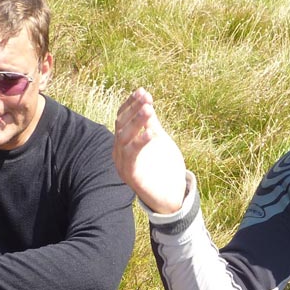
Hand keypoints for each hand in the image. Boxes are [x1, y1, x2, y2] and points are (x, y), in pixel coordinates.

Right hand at [113, 88, 188, 213]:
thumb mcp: (158, 140)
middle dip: (134, 111)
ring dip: (137, 123)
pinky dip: (141, 142)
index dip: (130, 104)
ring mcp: (123, 165)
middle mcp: (119, 153)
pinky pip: (133, 156)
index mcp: (123, 144)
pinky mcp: (131, 176)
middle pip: (121, 126)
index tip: (143, 91)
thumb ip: (151, 122)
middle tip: (147, 99)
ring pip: (124, 138)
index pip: (121, 118)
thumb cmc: (164, 169)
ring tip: (149, 110)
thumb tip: (147, 100)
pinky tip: (151, 133)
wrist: (171, 198)